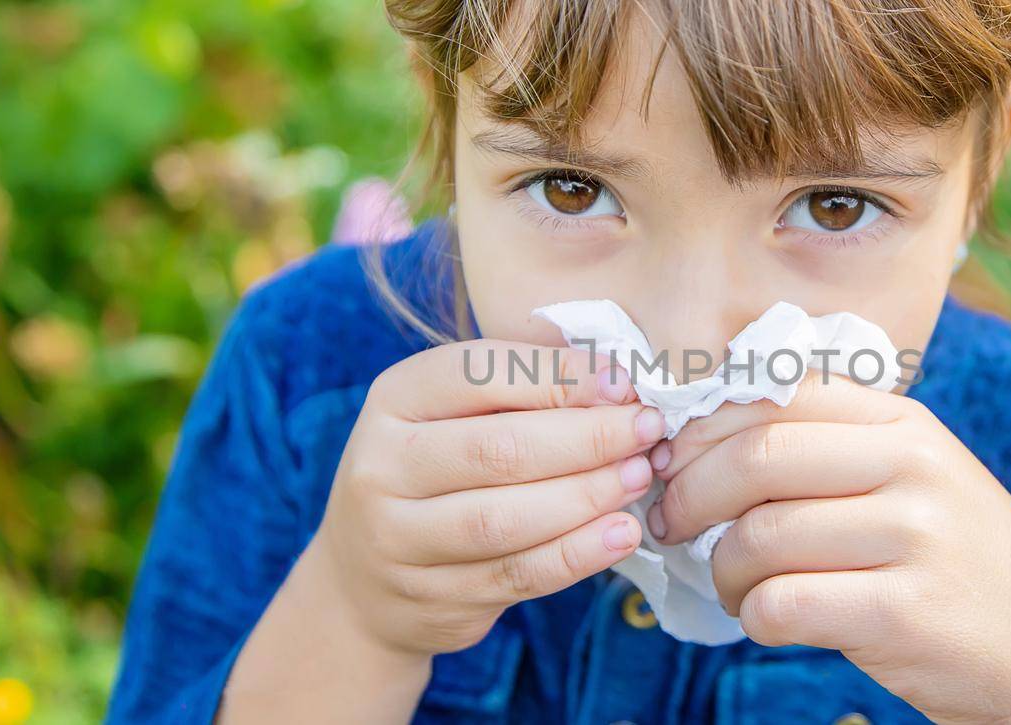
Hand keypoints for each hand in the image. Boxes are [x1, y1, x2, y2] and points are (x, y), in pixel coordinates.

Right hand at [306, 340, 664, 657]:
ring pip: (505, 519)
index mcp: (393, 400)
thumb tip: (616, 378)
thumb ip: (522, 390)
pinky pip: (517, 574)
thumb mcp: (453, 415)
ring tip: (639, 476)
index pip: (476, 374)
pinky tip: (620, 535)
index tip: (625, 381)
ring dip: (586, 496)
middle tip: (647, 430)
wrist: (363, 579)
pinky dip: (577, 555)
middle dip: (587, 437)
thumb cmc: (435, 471)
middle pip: (498, 450)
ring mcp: (399, 540)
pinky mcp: (432, 598)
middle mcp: (382, 467)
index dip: (557, 376)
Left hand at [647, 373, 1010, 722]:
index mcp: (906, 422)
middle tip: (672, 526)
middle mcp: (914, 466)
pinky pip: (782, 603)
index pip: (776, 393)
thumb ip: (833, 444)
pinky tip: (767, 620)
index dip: (703, 427)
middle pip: (756, 458)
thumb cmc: (956, 563)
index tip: (672, 462)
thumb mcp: (916, 476)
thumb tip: (704, 430)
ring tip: (732, 585)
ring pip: (760, 536)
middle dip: (690, 495)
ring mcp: (915, 537)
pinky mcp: (905, 611)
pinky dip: (753, 617)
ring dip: (721, 569)